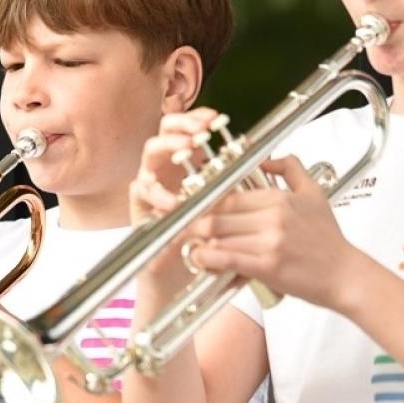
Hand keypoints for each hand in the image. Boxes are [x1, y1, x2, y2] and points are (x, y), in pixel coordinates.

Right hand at [127, 109, 224, 291]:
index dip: (199, 119)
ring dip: (167, 148)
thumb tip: (264, 158)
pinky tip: (173, 198)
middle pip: (165, 133)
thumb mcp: (227, 211)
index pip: (188, 132)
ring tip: (186, 150)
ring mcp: (150, 190)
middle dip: (181, 127)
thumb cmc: (204, 247)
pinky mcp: (138, 210)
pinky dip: (156, 192)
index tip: (215, 118)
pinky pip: (140, 191)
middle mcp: (167, 174)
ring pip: (149, 156)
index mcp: (188, 169)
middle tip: (200, 130)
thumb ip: (238, 186)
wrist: (181, 284)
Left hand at [186, 156, 360, 308]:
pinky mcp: (267, 266)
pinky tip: (202, 260)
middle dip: (195, 223)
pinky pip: (226, 258)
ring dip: (198, 242)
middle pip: (217, 214)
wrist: (345, 275)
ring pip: (217, 235)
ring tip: (192, 246)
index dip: (205, 203)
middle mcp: (273, 216)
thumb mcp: (314, 194)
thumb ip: (291, 168)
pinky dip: (207, 259)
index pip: (228, 195)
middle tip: (186, 230)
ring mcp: (270, 241)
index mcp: (279, 198)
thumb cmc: (328, 240)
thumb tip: (267, 157)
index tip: (194, 210)